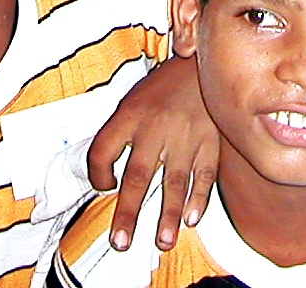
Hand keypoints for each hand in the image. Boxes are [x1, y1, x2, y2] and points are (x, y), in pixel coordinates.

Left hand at [86, 55, 218, 250]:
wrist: (202, 62)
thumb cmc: (162, 88)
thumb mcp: (133, 100)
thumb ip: (120, 134)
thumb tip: (106, 175)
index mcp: (129, 115)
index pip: (101, 150)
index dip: (96, 174)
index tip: (102, 189)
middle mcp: (154, 127)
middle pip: (136, 175)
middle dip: (128, 212)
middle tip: (121, 243)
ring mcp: (184, 135)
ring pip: (174, 181)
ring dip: (169, 214)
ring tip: (163, 241)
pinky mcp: (210, 139)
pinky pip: (205, 173)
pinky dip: (199, 197)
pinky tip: (193, 218)